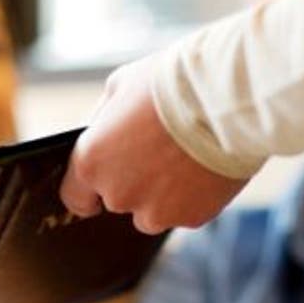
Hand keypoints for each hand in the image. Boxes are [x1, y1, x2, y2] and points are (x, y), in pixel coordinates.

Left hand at [59, 60, 247, 233]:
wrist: (228, 97)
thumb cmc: (171, 83)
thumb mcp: (120, 87)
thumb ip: (101, 121)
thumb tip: (97, 134)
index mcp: (91, 162)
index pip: (75, 197)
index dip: (88, 190)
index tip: (102, 183)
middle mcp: (118, 194)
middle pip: (119, 200)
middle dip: (135, 181)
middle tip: (160, 150)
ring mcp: (156, 211)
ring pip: (153, 212)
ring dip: (163, 194)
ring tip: (186, 158)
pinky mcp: (192, 218)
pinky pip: (186, 212)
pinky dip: (193, 196)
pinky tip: (205, 167)